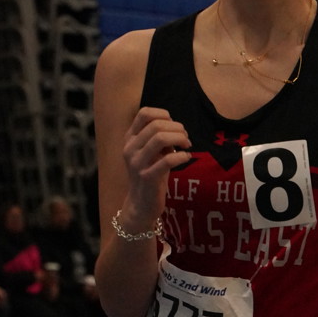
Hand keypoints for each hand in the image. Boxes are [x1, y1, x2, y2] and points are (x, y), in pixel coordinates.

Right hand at [120, 107, 191, 228]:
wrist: (142, 203)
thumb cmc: (151, 173)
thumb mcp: (153, 152)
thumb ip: (159, 138)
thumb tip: (177, 126)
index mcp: (130, 139)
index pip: (144, 113)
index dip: (163, 114)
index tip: (174, 125)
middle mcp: (130, 148)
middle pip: (156, 125)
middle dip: (177, 128)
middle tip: (186, 138)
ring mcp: (137, 163)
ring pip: (160, 138)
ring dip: (180, 139)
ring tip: (187, 146)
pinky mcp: (147, 177)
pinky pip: (168, 160)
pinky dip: (182, 156)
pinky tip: (187, 158)